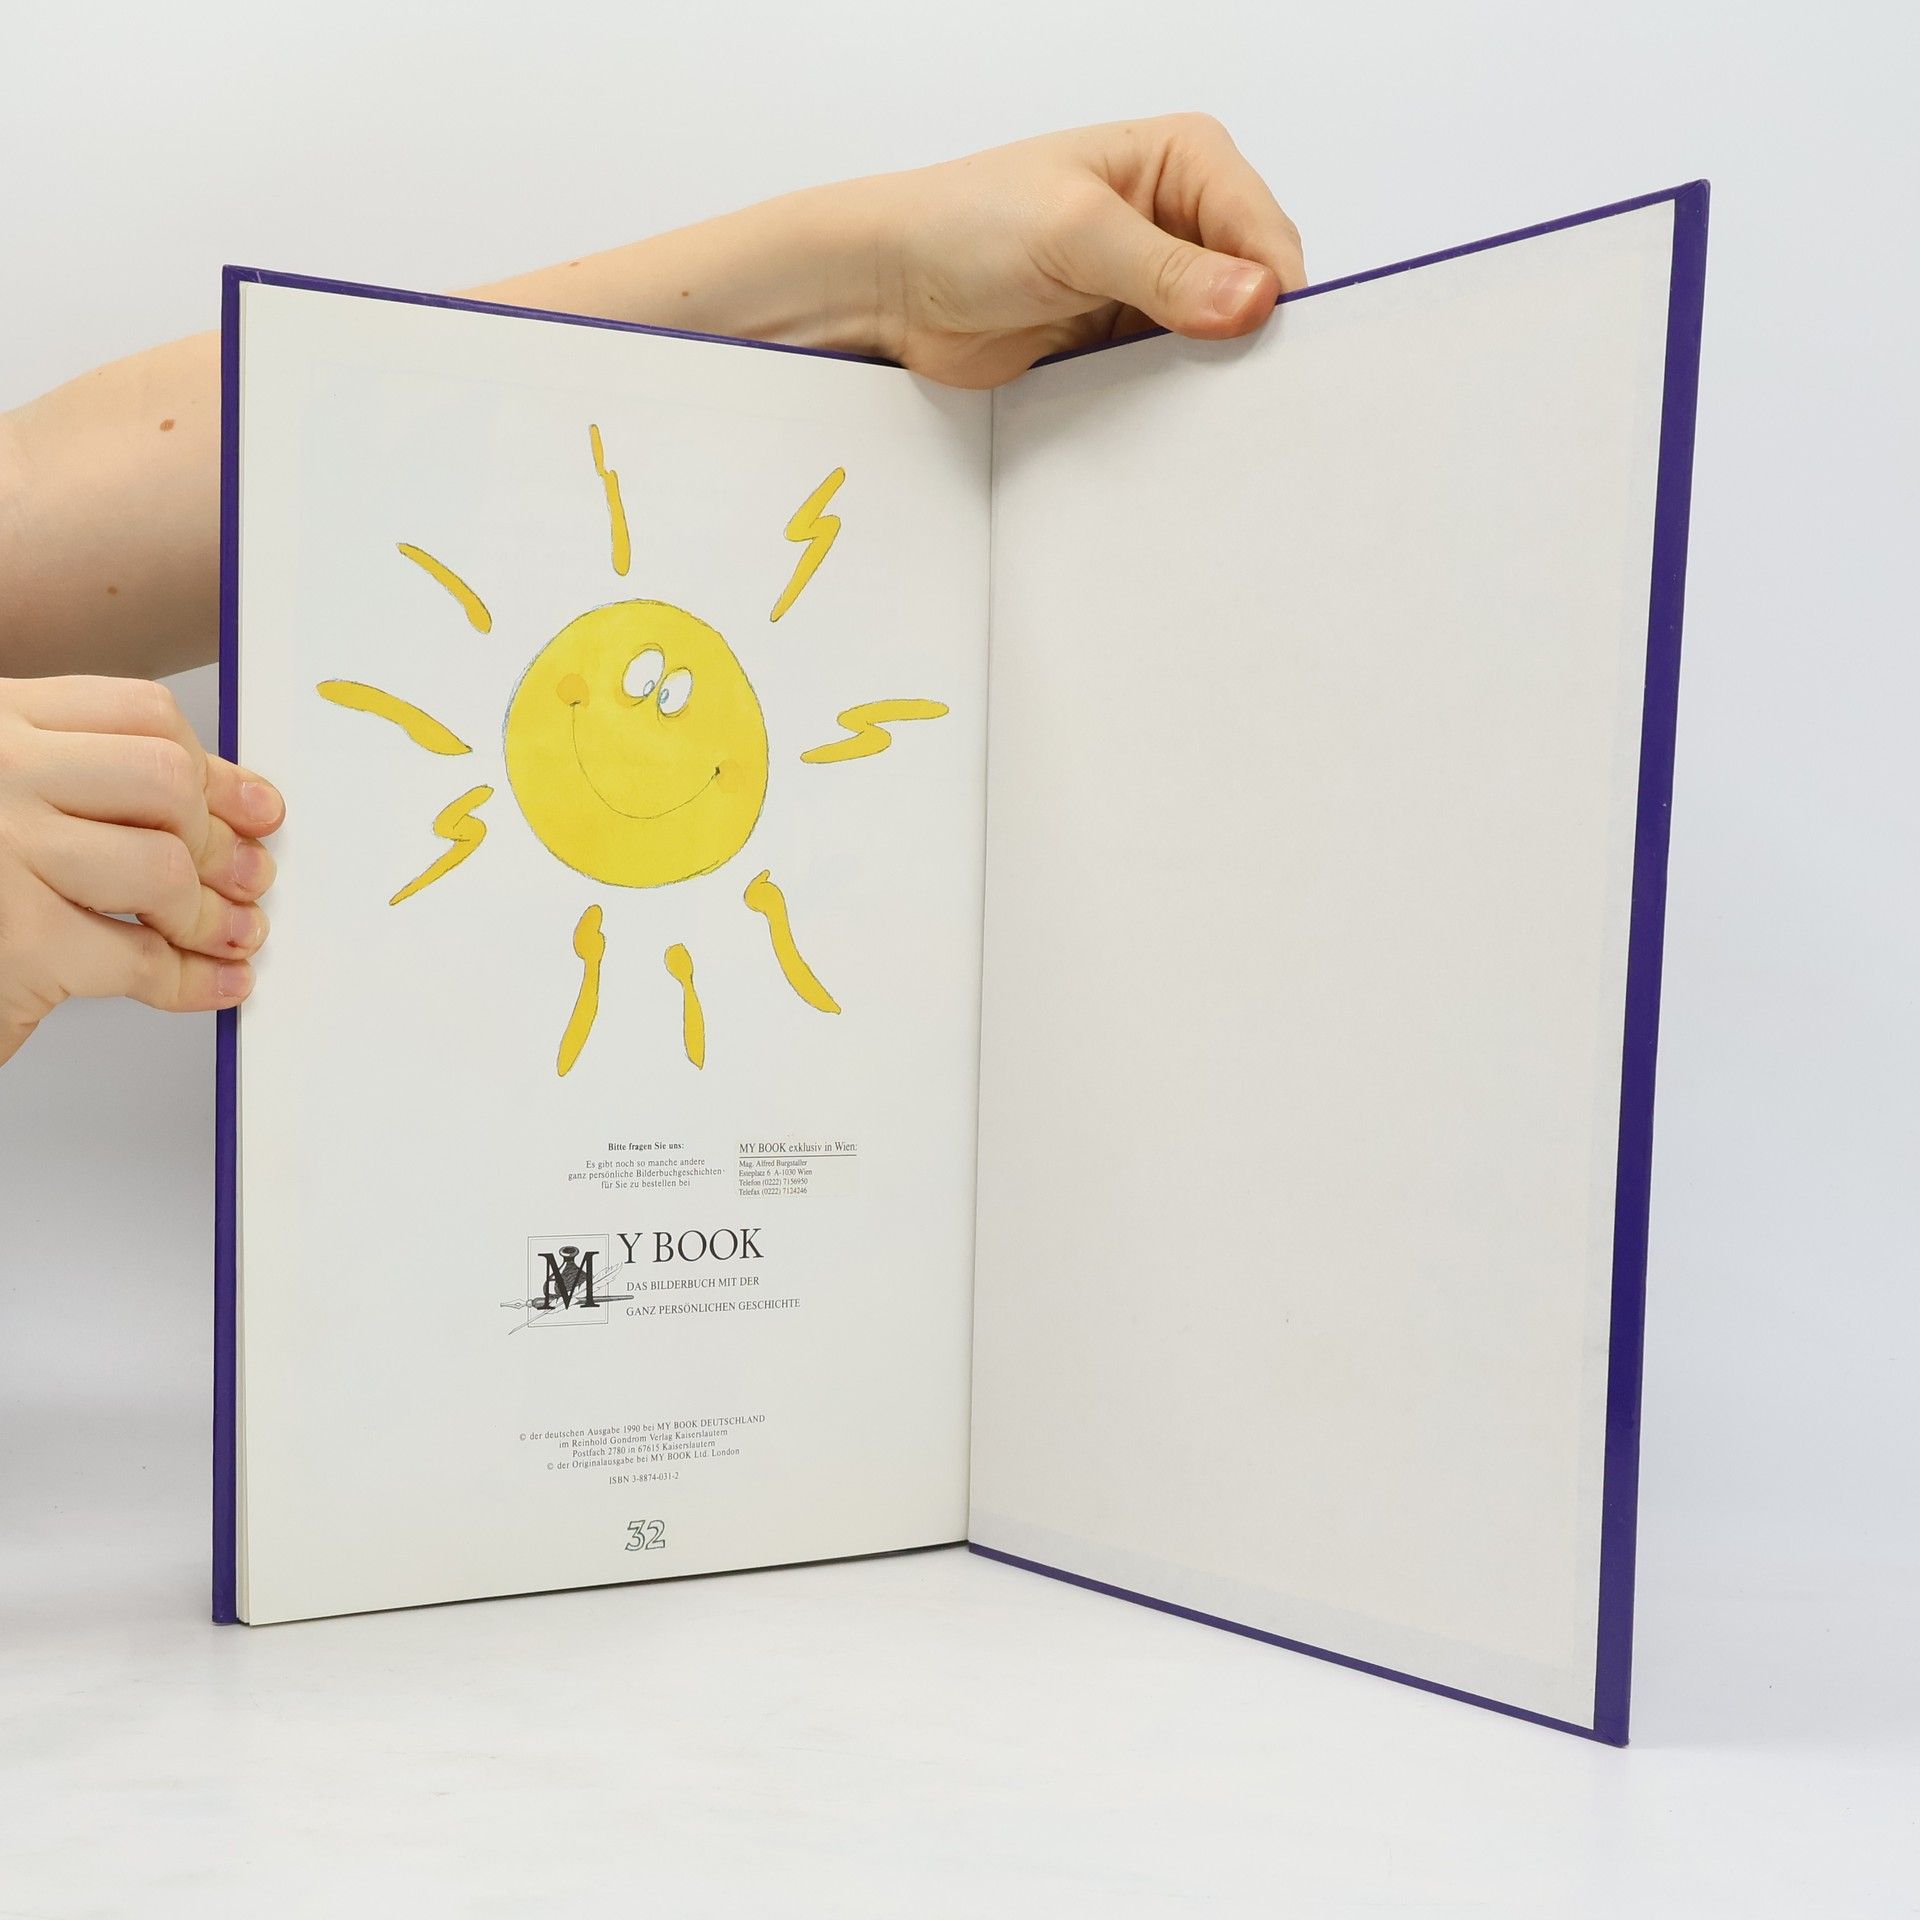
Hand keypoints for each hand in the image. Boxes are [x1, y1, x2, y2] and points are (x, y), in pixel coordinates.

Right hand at [0, 677, 281, 1065]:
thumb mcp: (15, 802)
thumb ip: (97, 782)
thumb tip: (239, 806)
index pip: (141, 715)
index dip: (215, 770)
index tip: (255, 809)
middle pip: (164, 781)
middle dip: (218, 840)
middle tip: (246, 878)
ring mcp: (1, 852)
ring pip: (160, 867)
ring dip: (209, 915)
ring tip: (228, 934)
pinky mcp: (15, 940)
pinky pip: (138, 957)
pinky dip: (190, 979)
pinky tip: (213, 982)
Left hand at [869, 115, 1306, 387]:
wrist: (892, 288)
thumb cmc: (965, 225)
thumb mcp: (1076, 233)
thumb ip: (1167, 270)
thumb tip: (1252, 300)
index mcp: (1182, 162)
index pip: (1265, 232)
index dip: (1275, 292)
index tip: (1267, 346)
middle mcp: (1176, 220)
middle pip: (1253, 290)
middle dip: (1250, 339)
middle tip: (1246, 393)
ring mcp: (1151, 286)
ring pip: (1218, 341)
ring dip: (1211, 376)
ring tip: (1209, 413)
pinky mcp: (1121, 340)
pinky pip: (1172, 378)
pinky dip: (1175, 401)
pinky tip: (1173, 424)